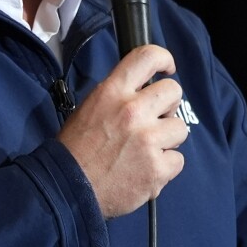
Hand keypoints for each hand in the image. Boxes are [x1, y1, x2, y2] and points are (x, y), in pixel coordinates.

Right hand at [57, 45, 188, 217]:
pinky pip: (177, 160)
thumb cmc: (75, 151)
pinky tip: (144, 170)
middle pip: (173, 91)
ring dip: (166, 139)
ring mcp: (147, 140)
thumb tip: (143, 93)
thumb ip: (117, 97)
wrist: (67, 189)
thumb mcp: (89, 109)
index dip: (164, 59)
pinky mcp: (157, 167)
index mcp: (111, 93)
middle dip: (167, 106)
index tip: (167, 68)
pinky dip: (164, 167)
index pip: (147, 57)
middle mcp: (132, 111)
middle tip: (153, 120)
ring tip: (144, 151)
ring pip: (179, 128)